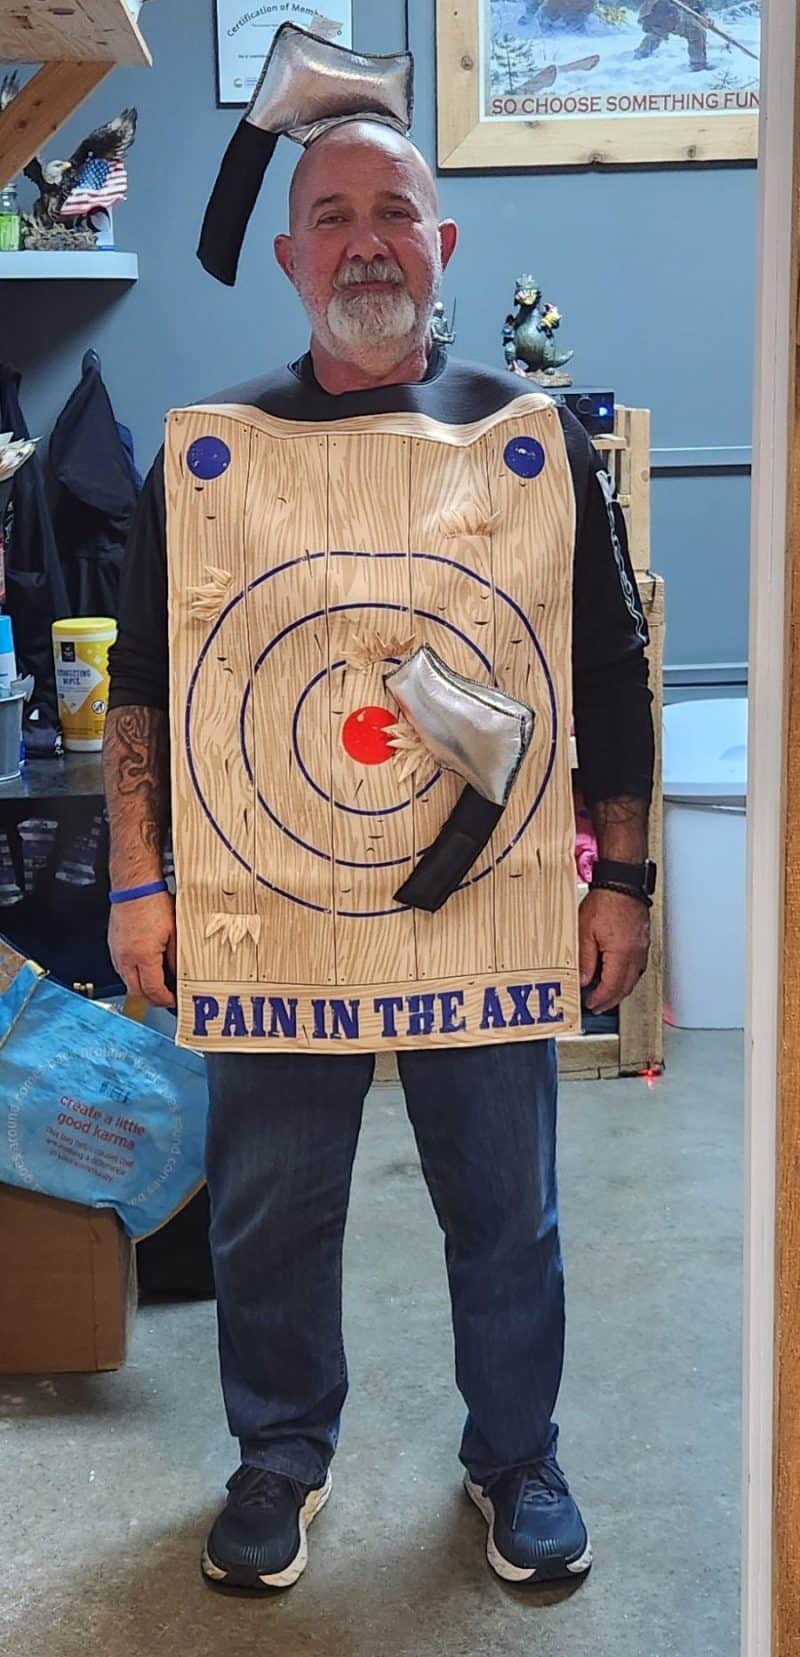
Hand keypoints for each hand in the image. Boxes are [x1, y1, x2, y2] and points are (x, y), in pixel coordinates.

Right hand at [108, 889, 176, 1009]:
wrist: (134, 887)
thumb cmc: (154, 903)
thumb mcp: (175, 933)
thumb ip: (177, 958)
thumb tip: (180, 975)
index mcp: (143, 956)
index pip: (152, 990)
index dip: (164, 1000)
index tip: (172, 1001)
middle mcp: (126, 958)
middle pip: (136, 992)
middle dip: (151, 999)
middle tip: (165, 998)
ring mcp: (117, 952)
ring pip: (126, 982)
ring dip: (140, 987)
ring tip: (156, 984)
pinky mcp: (113, 946)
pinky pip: (121, 969)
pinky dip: (132, 975)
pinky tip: (143, 969)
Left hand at [579, 887, 649, 1014]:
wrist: (622, 883)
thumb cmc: (605, 902)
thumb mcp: (585, 932)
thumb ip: (585, 960)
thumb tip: (583, 980)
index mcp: (621, 954)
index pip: (611, 987)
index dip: (600, 999)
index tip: (591, 1004)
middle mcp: (635, 955)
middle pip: (625, 987)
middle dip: (611, 1000)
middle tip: (598, 1006)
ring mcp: (642, 949)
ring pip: (634, 979)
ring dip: (620, 990)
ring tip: (607, 995)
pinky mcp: (643, 942)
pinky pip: (638, 967)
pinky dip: (627, 977)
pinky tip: (619, 976)